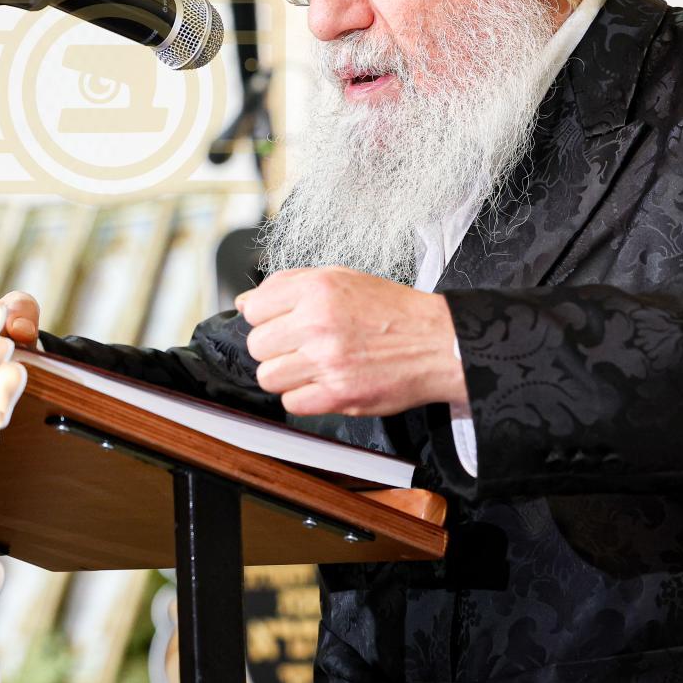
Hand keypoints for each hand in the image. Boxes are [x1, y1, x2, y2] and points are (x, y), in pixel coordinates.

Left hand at [238, 267, 465, 416]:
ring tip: (311, 367)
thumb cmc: (392, 311)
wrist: (437, 343)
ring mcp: (327, 361)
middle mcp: (318, 323)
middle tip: (300, 348)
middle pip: (257, 345)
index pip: (254, 309)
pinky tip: (323, 384)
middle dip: (275, 348)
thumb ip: (289, 285)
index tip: (282, 324)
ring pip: (268, 377)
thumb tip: (245, 303)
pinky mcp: (338, 395)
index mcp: (317, 289)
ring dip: (286, 376)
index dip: (266, 319)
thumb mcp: (342, 278)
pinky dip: (303, 398)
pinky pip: (291, 403)